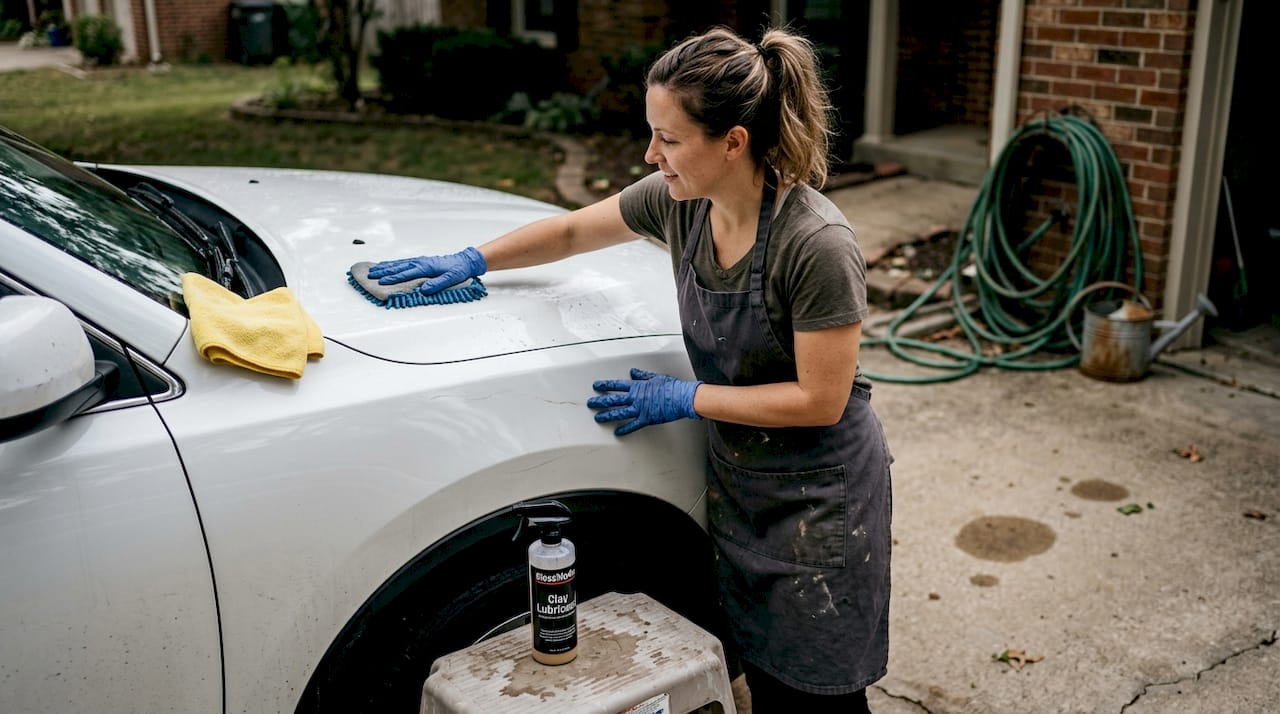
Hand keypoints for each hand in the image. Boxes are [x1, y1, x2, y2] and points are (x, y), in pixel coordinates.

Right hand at [367, 247, 486, 295]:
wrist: (464, 261)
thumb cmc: (458, 270)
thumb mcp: (451, 278)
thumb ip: (437, 284)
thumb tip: (424, 290)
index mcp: (425, 267)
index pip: (406, 273)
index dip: (393, 278)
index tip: (381, 281)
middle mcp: (420, 262)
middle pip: (398, 267)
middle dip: (383, 271)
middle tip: (370, 275)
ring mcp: (419, 261)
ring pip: (398, 263)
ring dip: (385, 267)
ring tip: (373, 270)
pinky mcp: (420, 261)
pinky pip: (403, 262)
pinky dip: (392, 264)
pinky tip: (386, 265)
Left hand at [587, 368, 701, 435]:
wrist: (682, 397)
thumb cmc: (672, 387)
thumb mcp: (655, 377)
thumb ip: (642, 375)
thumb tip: (633, 372)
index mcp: (638, 386)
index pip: (617, 385)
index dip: (605, 385)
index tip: (596, 386)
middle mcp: (636, 398)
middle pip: (614, 400)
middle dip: (600, 401)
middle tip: (591, 403)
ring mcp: (640, 409)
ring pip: (620, 413)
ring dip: (608, 415)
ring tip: (598, 418)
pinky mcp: (647, 419)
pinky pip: (633, 425)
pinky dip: (625, 429)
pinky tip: (617, 432)